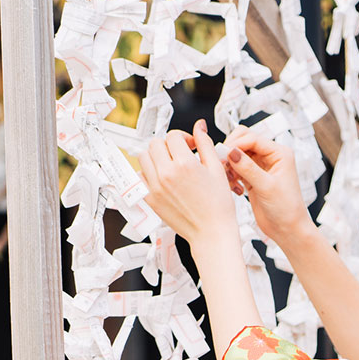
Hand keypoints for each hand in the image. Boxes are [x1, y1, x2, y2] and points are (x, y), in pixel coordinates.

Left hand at [141, 122, 237, 246]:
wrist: (211, 233)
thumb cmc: (218, 205)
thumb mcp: (217, 169)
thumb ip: (205, 144)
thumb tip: (199, 127)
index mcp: (185, 164)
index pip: (173, 136)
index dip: (184, 138)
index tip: (191, 145)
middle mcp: (166, 174)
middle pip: (155, 143)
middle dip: (168, 145)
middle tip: (180, 154)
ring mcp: (155, 187)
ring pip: (144, 157)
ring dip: (155, 156)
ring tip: (170, 164)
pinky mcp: (150, 199)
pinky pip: (140, 176)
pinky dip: (148, 173)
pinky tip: (162, 178)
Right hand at [223, 126, 313, 244]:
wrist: (288, 229)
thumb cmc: (287, 209)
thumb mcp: (266, 187)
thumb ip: (248, 168)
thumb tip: (232, 152)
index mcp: (280, 154)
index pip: (253, 139)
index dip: (236, 144)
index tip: (224, 154)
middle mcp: (271, 157)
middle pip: (244, 142)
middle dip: (231, 151)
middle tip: (222, 164)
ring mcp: (261, 167)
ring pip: (238, 155)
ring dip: (229, 164)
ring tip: (229, 179)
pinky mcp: (252, 177)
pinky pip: (236, 168)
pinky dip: (231, 174)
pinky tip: (233, 186)